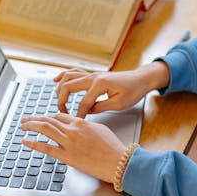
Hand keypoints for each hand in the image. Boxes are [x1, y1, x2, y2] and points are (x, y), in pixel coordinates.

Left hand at [20, 112, 125, 182]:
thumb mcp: (99, 128)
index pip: (59, 115)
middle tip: (25, 119)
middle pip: (48, 120)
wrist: (118, 161)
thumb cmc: (112, 147)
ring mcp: (68, 143)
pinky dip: (34, 143)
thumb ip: (86, 126)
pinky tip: (26, 141)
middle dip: (34, 118)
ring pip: (45, 129)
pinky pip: (46, 148)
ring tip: (23, 125)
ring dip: (31, 126)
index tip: (42, 119)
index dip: (48, 117)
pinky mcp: (67, 156)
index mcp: (80, 122)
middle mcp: (72, 130)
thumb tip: (79, 126)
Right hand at [54, 61, 169, 117]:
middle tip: (62, 113)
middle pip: (69, 87)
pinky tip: (56, 80)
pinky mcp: (93, 75)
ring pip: (68, 77)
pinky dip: (63, 76)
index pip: (84, 102)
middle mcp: (94, 76)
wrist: (140, 79)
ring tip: (58, 101)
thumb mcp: (119, 104)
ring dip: (60, 88)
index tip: (77, 123)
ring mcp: (92, 74)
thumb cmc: (133, 90)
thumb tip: (88, 111)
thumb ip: (101, 107)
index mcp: (100, 84)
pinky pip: (74, 72)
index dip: (79, 114)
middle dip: (62, 100)